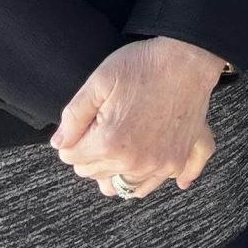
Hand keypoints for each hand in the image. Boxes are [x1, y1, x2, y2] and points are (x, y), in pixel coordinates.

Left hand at [52, 37, 225, 196]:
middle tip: (103, 125)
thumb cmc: (143, 65)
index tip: (87, 121)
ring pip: (117, 185)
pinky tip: (137, 161)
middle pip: (92, 173)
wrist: (187, 60)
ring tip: (119, 142)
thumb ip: (73, 116)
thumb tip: (59, 144)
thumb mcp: (99, 81)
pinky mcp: (174, 163)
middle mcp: (133, 162)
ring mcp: (157, 166)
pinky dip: (138, 179)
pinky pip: (147, 187)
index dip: (74, 137)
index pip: (71, 157)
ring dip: (112, 168)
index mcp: (109, 143)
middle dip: (91, 152)